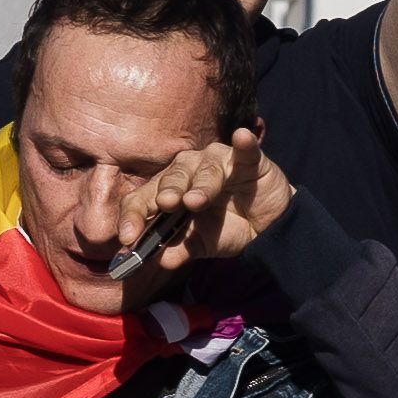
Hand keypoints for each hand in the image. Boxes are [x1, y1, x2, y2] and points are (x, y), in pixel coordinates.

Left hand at [117, 130, 292, 274]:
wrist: (267, 227)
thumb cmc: (228, 229)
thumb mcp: (200, 245)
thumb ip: (179, 250)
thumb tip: (159, 261)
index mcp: (170, 191)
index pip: (143, 198)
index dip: (134, 216)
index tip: (129, 238)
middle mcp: (189, 170)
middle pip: (171, 176)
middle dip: (167, 191)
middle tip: (165, 204)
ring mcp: (218, 162)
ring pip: (205, 167)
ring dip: (201, 183)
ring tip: (195, 201)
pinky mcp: (249, 159)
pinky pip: (245, 149)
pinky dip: (244, 143)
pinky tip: (242, 137)